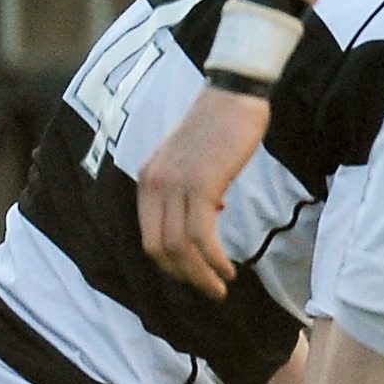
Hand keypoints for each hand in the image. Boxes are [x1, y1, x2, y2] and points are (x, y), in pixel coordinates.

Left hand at [137, 87, 274, 295]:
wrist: (234, 94)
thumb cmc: (222, 123)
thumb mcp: (197, 159)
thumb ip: (195, 186)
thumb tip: (212, 210)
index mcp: (149, 180)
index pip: (149, 235)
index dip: (170, 263)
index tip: (195, 274)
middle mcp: (154, 185)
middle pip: (158, 248)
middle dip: (183, 276)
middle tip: (209, 289)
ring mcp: (174, 186)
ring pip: (178, 247)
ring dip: (199, 274)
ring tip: (220, 287)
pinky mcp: (199, 185)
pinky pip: (201, 235)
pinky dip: (213, 259)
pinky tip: (228, 268)